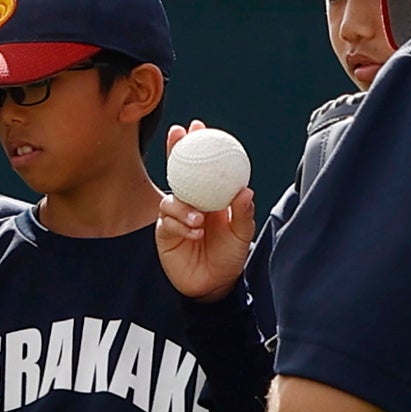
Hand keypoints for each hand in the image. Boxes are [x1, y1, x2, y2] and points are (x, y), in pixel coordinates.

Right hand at [154, 123, 257, 302]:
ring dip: (184, 205)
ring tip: (199, 218)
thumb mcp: (242, 234)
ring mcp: (175, 216)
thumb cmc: (229, 256)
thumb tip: (245, 191)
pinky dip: (182, 225)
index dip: (197, 145)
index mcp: (209, 196)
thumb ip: (243, 214)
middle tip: (178, 135)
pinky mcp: (164, 233)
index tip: (197, 126)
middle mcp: (190, 202)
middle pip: (178, 171)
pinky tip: (195, 232)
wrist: (214, 285)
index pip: (201, 167)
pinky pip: (168, 222)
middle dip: (175, 150)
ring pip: (171, 199)